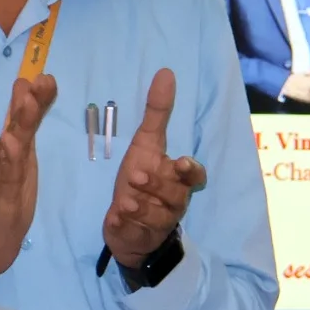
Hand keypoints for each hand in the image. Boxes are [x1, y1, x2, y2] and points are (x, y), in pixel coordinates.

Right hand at [0, 73, 58, 290]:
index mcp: (13, 150)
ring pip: (12, 144)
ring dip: (19, 121)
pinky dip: (9, 157)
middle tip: (38, 78)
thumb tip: (30, 104)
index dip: (36, 99)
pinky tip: (10, 141)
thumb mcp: (24, 164)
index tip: (47, 76)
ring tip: (26, 99)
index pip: (26, 120)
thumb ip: (27, 135)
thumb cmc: (7, 201)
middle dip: (28, 102)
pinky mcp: (2, 195)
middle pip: (18, 125)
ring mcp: (1, 174)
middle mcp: (4, 156)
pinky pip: (6, 174)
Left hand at [103, 68, 207, 267]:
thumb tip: (165, 72)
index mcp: (178, 179)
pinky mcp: (140, 236)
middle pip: (174, 195)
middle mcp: (174, 201)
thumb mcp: (146, 144)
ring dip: (141, 207)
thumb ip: (157, 112)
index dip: (191, 171)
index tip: (180, 162)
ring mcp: (158, 221)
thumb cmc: (139, 179)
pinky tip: (114, 219)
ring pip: (156, 215)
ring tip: (125, 201)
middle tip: (136, 176)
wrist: (127, 221)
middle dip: (156, 186)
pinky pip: (136, 232)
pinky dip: (126, 226)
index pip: (195, 176)